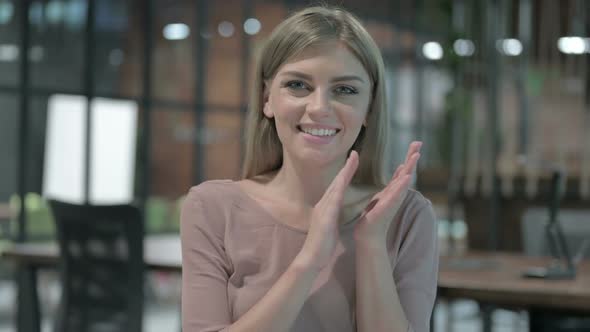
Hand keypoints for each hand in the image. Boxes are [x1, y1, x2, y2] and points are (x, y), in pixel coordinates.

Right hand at [294, 151, 358, 270]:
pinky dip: (337, 193)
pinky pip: (332, 204)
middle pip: (336, 182)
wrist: (311, 257)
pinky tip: (342, 185)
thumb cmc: (322, 243)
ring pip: (334, 189)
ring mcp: (322, 211)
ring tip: (351, 163)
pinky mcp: (324, 220)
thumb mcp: (330, 224)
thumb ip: (332, 213)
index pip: (338, 186)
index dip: (346, 172)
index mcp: (326, 206)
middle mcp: (323, 205)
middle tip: (354, 153)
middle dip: (346, 167)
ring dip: (343, 175)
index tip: (354, 159)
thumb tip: (336, 207)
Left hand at [353, 141, 421, 244]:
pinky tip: (407, 177)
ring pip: (403, 182)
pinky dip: (402, 186)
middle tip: (419, 142)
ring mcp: (393, 201)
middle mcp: (396, 194)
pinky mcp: (387, 208)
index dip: (410, 157)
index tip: (417, 143)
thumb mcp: (383, 196)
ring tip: (415, 155)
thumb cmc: (374, 218)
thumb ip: (392, 185)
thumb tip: (400, 169)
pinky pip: (395, 195)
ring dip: (410, 168)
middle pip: (407, 172)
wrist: (368, 236)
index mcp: (393, 190)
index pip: (403, 170)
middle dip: (412, 158)